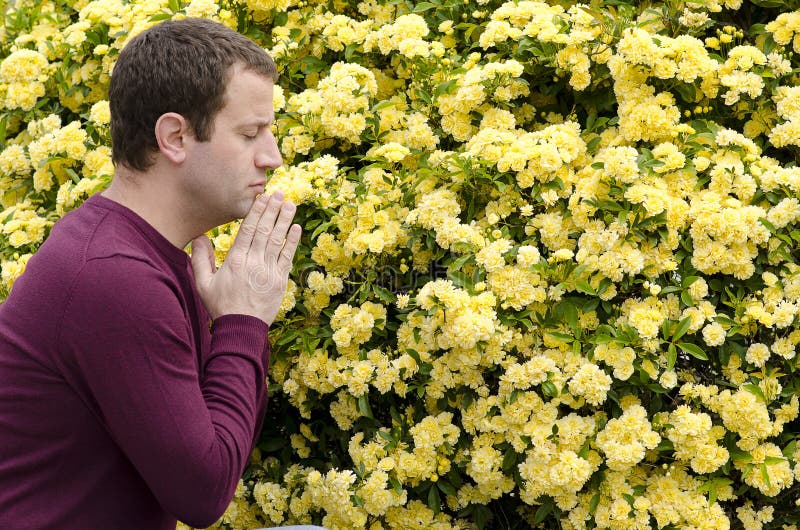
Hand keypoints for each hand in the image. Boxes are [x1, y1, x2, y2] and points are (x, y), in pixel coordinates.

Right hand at [190, 191, 301, 325]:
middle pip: (265, 230)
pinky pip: (287, 257)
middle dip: (273, 210)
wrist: (241, 328)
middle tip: (280, 193)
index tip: (262, 197)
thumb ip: (200, 259)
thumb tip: (199, 236)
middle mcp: (253, 262)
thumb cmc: (221, 306)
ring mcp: (269, 271)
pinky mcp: (280, 281)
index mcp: (235, 260)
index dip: (257, 211)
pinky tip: (296, 228)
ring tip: (291, 204)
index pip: (248, 229)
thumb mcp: (203, 284)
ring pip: (278, 240)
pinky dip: (292, 242)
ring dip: (285, 221)